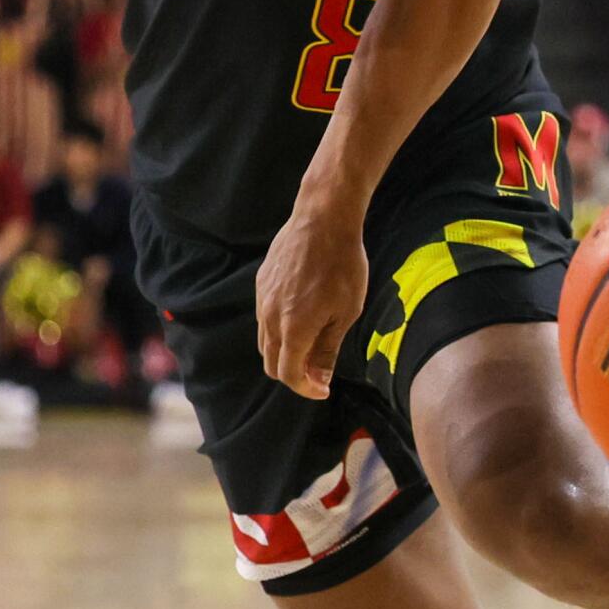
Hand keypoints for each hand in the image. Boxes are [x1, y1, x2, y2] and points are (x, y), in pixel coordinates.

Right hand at [256, 196, 368, 399]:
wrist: (323, 220)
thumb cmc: (343, 266)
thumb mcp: (347, 312)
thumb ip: (328, 349)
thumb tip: (320, 379)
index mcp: (293, 329)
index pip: (289, 374)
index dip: (306, 388)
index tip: (323, 389)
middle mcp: (270, 317)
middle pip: (271, 363)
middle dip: (294, 374)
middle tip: (319, 369)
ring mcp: (262, 299)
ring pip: (265, 342)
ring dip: (285, 352)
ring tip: (313, 343)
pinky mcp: (261, 283)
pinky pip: (264, 317)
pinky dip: (279, 329)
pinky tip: (302, 315)